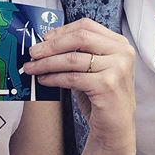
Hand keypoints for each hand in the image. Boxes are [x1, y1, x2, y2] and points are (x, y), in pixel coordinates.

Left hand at [24, 18, 135, 154]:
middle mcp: (122, 52)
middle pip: (80, 38)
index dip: (62, 30)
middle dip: (52, 45)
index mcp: (119, 43)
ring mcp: (117, 68)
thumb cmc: (101, 96)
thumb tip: (45, 42)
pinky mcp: (108, 85)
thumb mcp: (93, 68)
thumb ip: (79, 52)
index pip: (86, 26)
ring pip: (73, 59)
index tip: (44, 38)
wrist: (115, 128)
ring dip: (47, 63)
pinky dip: (54, 78)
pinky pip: (72, 78)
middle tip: (33, 52)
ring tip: (32, 68)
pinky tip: (44, 80)